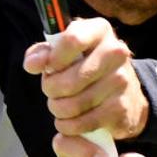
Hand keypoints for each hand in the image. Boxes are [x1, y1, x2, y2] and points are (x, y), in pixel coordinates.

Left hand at [23, 17, 148, 139]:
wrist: (124, 92)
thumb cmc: (84, 65)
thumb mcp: (63, 51)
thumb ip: (42, 53)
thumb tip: (32, 64)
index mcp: (99, 30)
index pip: (72, 40)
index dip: (53, 59)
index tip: (49, 68)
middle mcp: (115, 52)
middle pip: (67, 81)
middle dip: (51, 90)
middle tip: (52, 91)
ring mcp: (121, 81)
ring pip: (73, 105)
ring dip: (58, 110)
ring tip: (60, 105)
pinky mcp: (121, 108)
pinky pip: (83, 123)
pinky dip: (69, 126)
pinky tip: (70, 120)